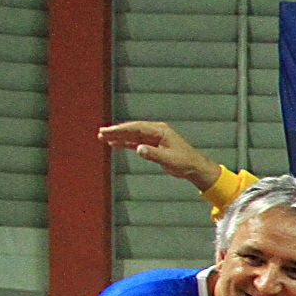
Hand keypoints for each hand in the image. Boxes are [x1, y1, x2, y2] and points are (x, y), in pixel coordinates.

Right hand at [98, 120, 219, 190]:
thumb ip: (153, 154)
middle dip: (116, 131)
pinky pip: (136, 142)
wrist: (195, 167)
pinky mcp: (153, 145)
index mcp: (160, 131)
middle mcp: (156, 131)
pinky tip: (114, 144)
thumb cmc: (184, 162)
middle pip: (132, 129)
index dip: (121, 129)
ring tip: (103, 137)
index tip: (109, 131)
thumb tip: (138, 149)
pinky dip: (125, 143)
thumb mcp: (169, 159)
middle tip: (101, 133)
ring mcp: (154, 138)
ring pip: (132, 135)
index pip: (137, 128)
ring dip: (118, 136)